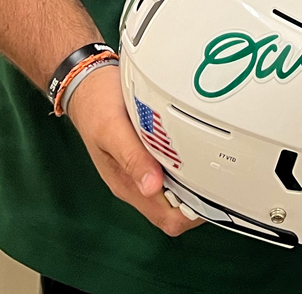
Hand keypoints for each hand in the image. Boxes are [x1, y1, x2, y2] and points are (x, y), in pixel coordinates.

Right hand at [66, 65, 202, 236]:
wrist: (87, 83)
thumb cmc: (97, 104)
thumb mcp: (112, 129)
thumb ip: (131, 157)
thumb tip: (152, 188)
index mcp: (127, 185)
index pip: (166, 219)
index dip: (190, 214)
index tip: (209, 195)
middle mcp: (136, 182)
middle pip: (174, 208)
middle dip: (197, 199)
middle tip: (214, 174)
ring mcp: (142, 168)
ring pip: (175, 189)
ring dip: (193, 182)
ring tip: (207, 161)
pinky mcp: (147, 153)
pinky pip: (171, 169)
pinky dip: (185, 164)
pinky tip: (193, 148)